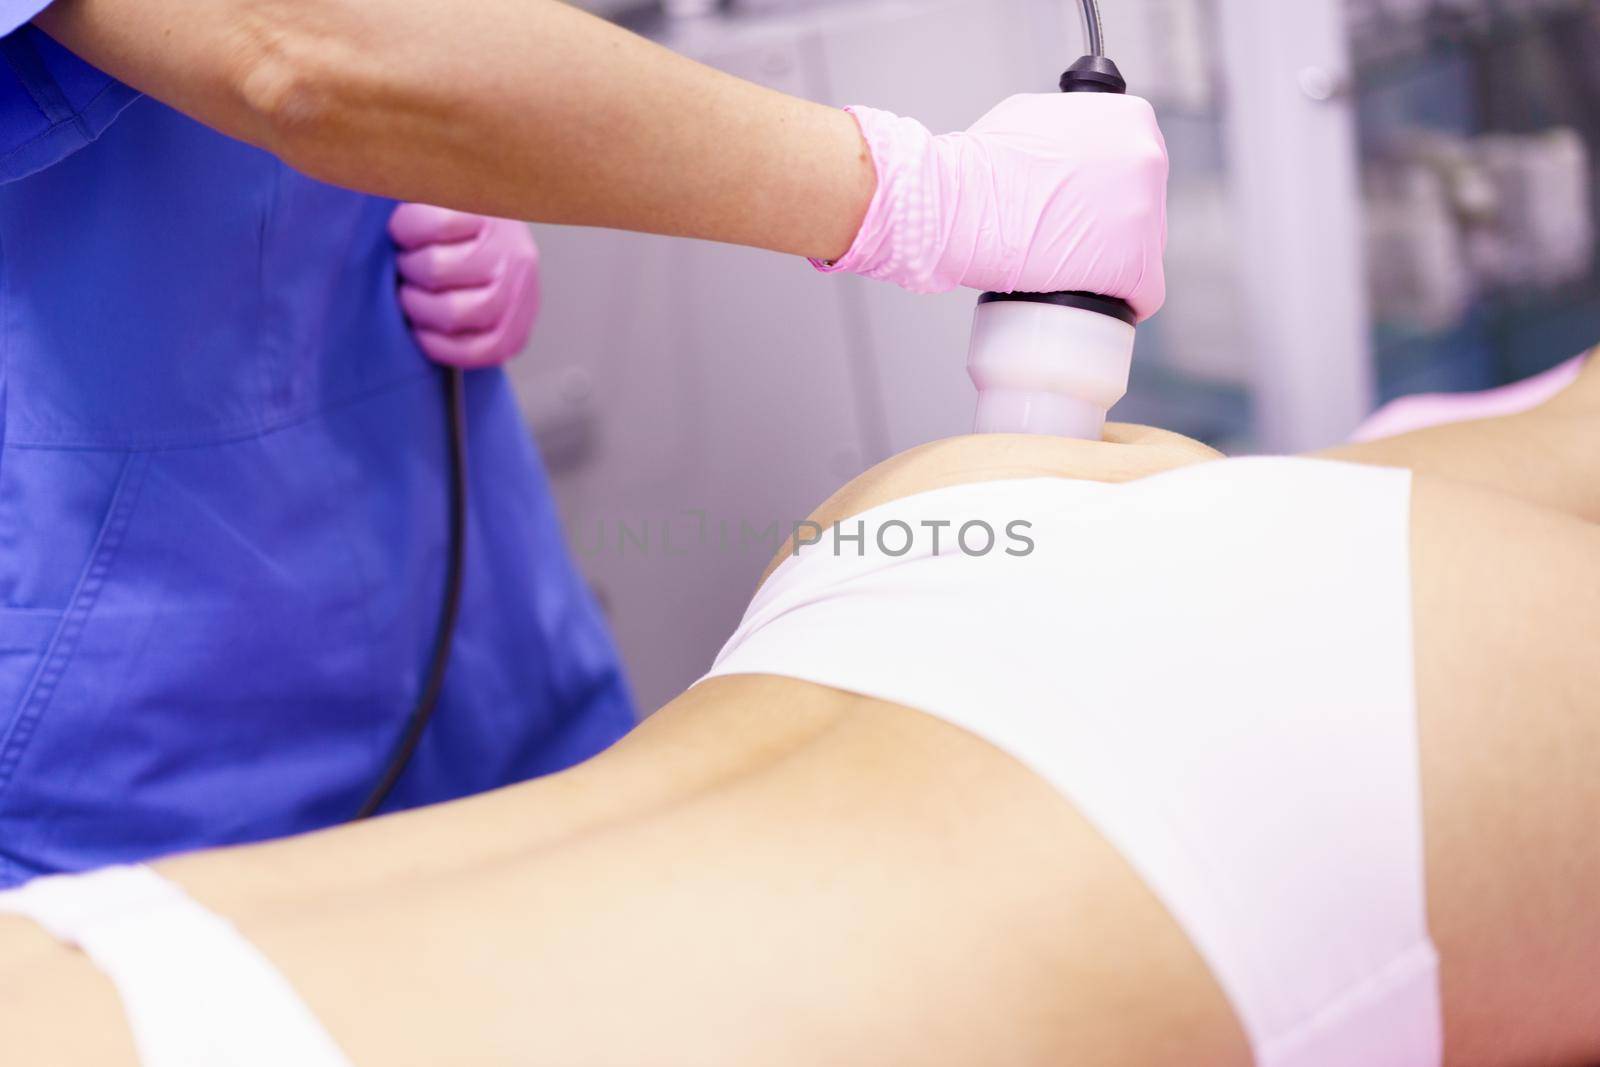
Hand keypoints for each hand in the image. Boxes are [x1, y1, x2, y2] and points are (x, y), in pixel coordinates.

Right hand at [389, 205, 541, 368]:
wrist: (484, 198)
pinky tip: (412, 230)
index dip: (430, 342)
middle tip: (409, 283)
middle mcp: (518, 285)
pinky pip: (436, 226)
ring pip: (435, 268)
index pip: (470, 352)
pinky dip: (409, 228)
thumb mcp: (468, 311)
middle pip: (450, 312)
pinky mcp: (487, 210)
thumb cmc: (465, 265)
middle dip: (414, 301)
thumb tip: (414, 336)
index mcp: (514, 324)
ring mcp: (506, 246)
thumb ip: (453, 332)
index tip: (416, 326)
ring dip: (408, 263)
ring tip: (409, 255)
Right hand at [816, 94, 1168, 319]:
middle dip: (1111, 227)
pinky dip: (1122, 300)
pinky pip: (1145, 293)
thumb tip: (1069, 149)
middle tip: (1071, 240)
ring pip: (1144, 250)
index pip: (1138, 166)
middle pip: (1145, 208)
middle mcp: (1147, 158)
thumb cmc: (982, 163)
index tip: (1086, 208)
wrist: (959, 200)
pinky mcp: (1134, 263)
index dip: (1109, 191)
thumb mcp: (1035, 116)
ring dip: (1111, 262)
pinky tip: (1097, 300)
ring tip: (1069, 267)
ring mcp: (1144, 212)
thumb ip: (1070, 127)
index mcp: (1131, 119)